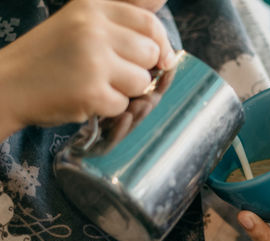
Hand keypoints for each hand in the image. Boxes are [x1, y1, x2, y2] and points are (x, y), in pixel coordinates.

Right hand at [0, 0, 175, 137]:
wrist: (7, 85)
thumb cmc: (49, 55)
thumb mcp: (81, 22)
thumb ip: (122, 12)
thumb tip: (162, 0)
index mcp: (92, 7)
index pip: (149, 23)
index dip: (161, 44)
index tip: (162, 58)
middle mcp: (93, 29)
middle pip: (150, 53)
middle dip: (141, 69)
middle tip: (117, 73)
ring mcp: (93, 61)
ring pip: (141, 81)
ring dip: (125, 90)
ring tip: (98, 84)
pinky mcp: (91, 92)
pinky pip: (123, 105)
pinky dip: (109, 107)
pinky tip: (87, 98)